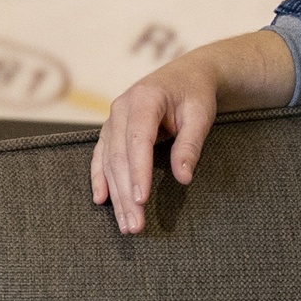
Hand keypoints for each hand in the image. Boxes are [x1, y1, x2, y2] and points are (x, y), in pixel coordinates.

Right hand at [90, 51, 223, 234]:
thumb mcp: (201, 115)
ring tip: (126, 224)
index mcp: (144, 99)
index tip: (141, 199)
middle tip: (135, 225)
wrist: (187, 74)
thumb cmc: (195, 94)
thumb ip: (190, 145)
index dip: (138, 171)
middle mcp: (121, 108)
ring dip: (116, 195)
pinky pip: (101, 156)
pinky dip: (100, 178)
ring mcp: (113, 119)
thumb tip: (183, 177)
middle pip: (119, 157)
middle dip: (126, 194)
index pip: (137, 141)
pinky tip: (101, 199)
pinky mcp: (112, 129)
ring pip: (109, 162)